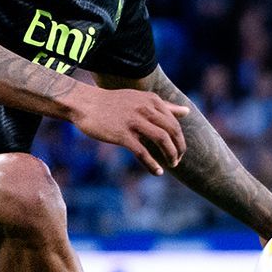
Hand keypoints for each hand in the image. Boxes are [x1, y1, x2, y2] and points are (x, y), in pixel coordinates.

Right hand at [63, 83, 189, 174]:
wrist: (84, 103)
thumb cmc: (112, 104)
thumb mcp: (141, 100)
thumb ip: (164, 106)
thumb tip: (187, 111)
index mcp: (151, 100)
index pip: (174, 122)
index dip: (180, 139)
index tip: (179, 150)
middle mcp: (145, 108)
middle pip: (172, 130)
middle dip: (178, 148)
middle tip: (178, 159)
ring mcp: (134, 121)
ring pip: (162, 139)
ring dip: (170, 155)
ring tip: (171, 165)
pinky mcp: (122, 134)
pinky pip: (143, 152)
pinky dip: (153, 164)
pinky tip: (157, 172)